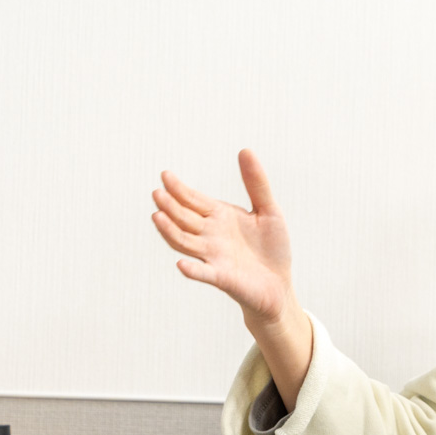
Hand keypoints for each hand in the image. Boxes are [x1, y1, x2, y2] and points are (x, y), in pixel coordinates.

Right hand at [152, 149, 312, 407]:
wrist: (279, 284)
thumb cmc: (271, 248)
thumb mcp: (268, 210)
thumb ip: (256, 183)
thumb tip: (245, 150)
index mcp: (220, 217)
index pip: (193, 200)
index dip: (179, 189)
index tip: (165, 175)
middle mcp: (211, 236)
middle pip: (184, 218)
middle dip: (170, 206)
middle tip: (157, 192)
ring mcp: (213, 257)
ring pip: (185, 242)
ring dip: (170, 231)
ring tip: (158, 217)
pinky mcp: (222, 277)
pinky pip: (204, 273)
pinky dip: (193, 270)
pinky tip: (182, 264)